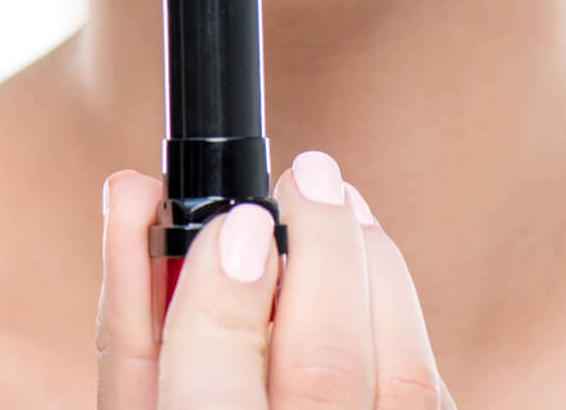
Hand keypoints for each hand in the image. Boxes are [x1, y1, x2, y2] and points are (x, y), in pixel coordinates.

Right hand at [96, 149, 456, 407]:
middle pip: (327, 371)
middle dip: (322, 254)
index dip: (221, 295)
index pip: (215, 392)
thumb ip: (133, 313)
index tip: (237, 220)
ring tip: (339, 206)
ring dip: (374, 271)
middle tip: (309, 177)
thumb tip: (136, 189)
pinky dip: (401, 315)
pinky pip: (432, 393)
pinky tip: (367, 266)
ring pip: (402, 378)